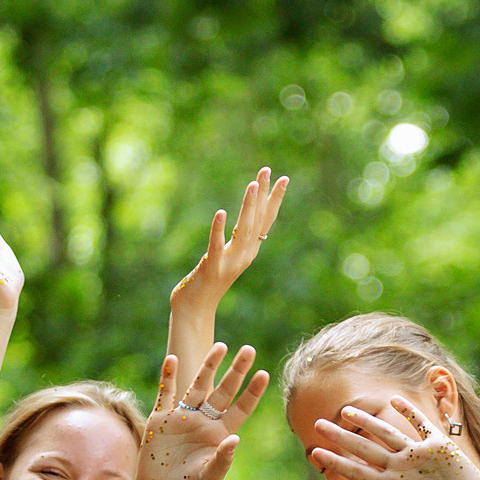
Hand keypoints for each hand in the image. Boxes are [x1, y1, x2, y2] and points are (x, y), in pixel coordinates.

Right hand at [140, 344, 270, 479]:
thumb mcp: (209, 477)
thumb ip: (223, 460)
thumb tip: (235, 439)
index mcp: (219, 433)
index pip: (240, 408)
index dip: (252, 392)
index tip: (264, 373)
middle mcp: (203, 421)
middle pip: (223, 390)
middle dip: (236, 370)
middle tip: (249, 349)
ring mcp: (181, 418)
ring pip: (198, 385)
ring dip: (209, 366)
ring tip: (221, 346)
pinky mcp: (160, 420)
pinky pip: (165, 393)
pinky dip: (168, 377)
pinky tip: (172, 359)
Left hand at [171, 167, 288, 310]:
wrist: (196, 309)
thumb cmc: (208, 281)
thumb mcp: (227, 256)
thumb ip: (236, 240)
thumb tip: (246, 220)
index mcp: (249, 250)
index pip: (266, 220)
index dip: (274, 199)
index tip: (283, 178)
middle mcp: (245, 255)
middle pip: (257, 220)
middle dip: (263, 194)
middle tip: (267, 170)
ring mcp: (230, 262)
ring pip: (242, 230)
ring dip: (248, 207)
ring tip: (253, 185)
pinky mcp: (212, 267)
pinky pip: (216, 245)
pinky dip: (218, 229)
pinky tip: (221, 213)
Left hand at [309, 399, 479, 479]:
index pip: (356, 471)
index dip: (335, 461)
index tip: (315, 452)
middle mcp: (399, 466)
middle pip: (364, 448)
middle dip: (341, 437)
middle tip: (317, 424)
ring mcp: (417, 454)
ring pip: (386, 433)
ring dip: (367, 421)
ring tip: (345, 410)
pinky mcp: (437, 444)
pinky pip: (420, 424)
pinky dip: (408, 411)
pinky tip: (393, 399)